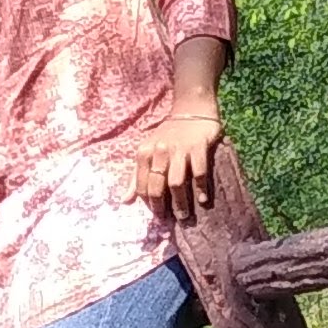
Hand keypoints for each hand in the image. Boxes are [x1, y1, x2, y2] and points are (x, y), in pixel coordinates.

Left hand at [132, 105, 224, 224]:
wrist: (192, 109)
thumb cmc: (168, 134)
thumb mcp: (147, 152)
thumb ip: (136, 176)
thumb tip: (124, 201)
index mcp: (145, 152)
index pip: (142, 184)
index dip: (147, 201)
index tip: (156, 214)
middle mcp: (160, 150)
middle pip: (157, 185)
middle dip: (161, 205)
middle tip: (167, 219)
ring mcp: (180, 149)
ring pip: (176, 182)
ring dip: (180, 201)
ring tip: (184, 216)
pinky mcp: (198, 147)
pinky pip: (199, 172)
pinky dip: (200, 188)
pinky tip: (202, 200)